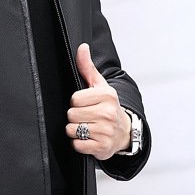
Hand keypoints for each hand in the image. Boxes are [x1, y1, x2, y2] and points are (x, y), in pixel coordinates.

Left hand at [66, 43, 130, 159]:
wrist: (123, 132)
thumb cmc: (107, 106)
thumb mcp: (99, 86)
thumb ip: (87, 67)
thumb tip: (82, 47)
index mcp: (107, 95)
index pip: (74, 99)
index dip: (76, 102)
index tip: (86, 104)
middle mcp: (108, 113)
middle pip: (71, 115)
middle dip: (75, 117)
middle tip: (87, 116)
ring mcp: (106, 131)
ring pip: (72, 130)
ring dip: (76, 131)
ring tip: (88, 127)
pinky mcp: (102, 147)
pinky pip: (77, 145)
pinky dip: (80, 143)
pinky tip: (89, 138)